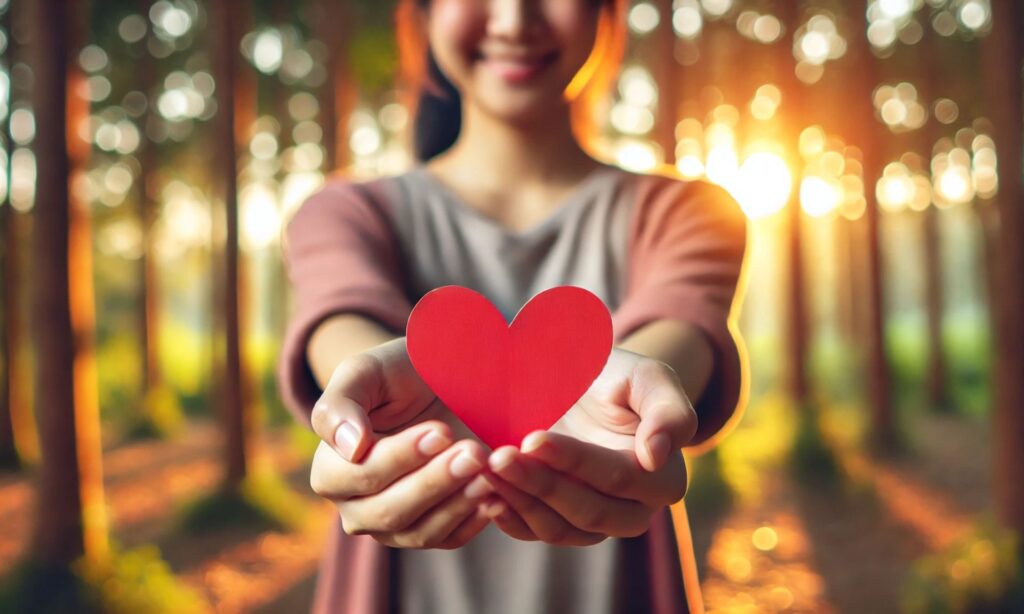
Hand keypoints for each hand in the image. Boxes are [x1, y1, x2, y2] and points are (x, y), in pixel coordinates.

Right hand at [309, 338, 495, 548]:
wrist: (432, 384)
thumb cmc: (393, 376)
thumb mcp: (364, 372)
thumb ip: (341, 405)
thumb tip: (350, 447)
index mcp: (330, 472)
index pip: (362, 475)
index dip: (401, 457)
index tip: (440, 432)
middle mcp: (355, 508)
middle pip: (390, 510)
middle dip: (434, 482)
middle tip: (472, 452)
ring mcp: (391, 527)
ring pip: (419, 532)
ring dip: (456, 504)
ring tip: (487, 473)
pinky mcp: (428, 532)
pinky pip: (447, 540)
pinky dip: (471, 521)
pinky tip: (495, 495)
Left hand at [483, 348, 697, 544]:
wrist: (588, 385)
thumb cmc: (621, 378)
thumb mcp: (650, 378)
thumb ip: (669, 412)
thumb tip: (656, 457)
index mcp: (663, 479)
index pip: (616, 478)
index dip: (574, 461)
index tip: (533, 439)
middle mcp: (633, 512)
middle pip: (586, 511)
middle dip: (539, 484)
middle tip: (499, 455)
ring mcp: (594, 524)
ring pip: (557, 528)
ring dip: (518, 500)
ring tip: (485, 468)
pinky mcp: (560, 525)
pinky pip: (534, 532)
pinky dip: (507, 516)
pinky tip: (483, 493)